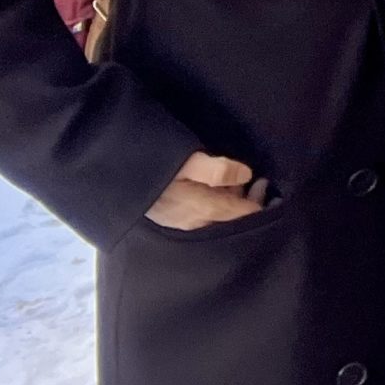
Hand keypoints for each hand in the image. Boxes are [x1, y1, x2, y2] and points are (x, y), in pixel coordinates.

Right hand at [145, 152, 266, 229]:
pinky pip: (204, 218)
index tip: (268, 187)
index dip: (259, 204)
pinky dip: (217, 206)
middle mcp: (197, 222)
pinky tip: (218, 191)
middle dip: (249, 202)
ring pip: (218, 219)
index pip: (243, 215)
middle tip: (261, 183)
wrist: (116, 183)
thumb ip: (217, 169)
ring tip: (244, 184)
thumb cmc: (152, 168)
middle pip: (232, 219)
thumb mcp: (186, 161)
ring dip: (233, 203)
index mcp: (205, 209)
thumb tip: (247, 173)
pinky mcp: (174, 221)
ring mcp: (185, 224)